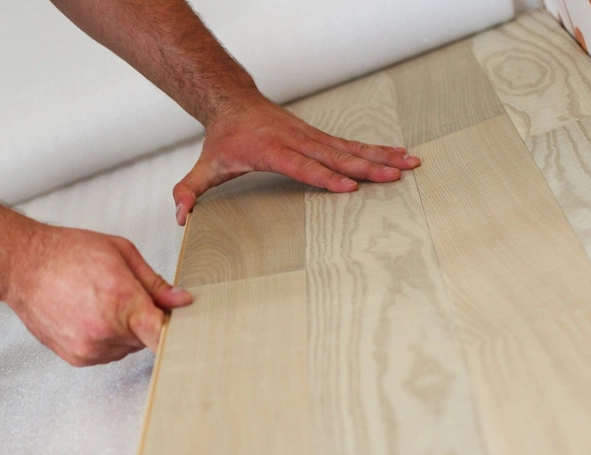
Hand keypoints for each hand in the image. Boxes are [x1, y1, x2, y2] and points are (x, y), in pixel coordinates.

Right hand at [5, 225, 191, 365]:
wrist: (23, 266)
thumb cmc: (68, 253)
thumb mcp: (121, 254)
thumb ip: (155, 283)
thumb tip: (181, 300)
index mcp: (122, 300)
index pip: (163, 335)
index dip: (177, 333)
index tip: (185, 330)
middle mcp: (106, 330)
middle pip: (147, 339)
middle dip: (144, 320)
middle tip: (126, 296)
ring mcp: (90, 348)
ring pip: (128, 348)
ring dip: (125, 331)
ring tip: (100, 302)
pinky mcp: (77, 358)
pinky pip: (108, 353)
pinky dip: (106, 338)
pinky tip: (89, 315)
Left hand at [172, 98, 420, 224]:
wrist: (234, 102)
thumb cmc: (224, 139)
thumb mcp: (205, 166)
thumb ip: (190, 191)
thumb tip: (181, 216)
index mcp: (271, 150)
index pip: (301, 165)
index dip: (324, 176)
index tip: (348, 187)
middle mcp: (296, 140)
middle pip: (335, 155)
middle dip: (366, 167)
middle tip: (394, 177)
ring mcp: (311, 136)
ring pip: (350, 147)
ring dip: (381, 157)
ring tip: (409, 164)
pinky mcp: (320, 136)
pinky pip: (351, 144)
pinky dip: (376, 150)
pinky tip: (399, 155)